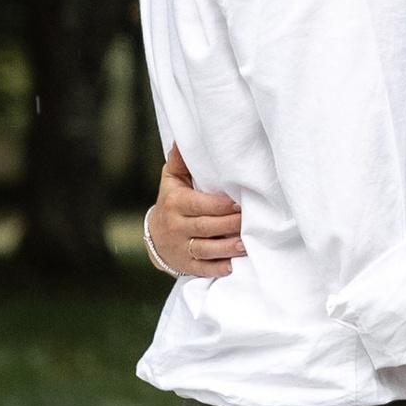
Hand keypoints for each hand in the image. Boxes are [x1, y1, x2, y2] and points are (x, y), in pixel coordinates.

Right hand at [150, 142, 244, 279]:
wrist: (154, 237)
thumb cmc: (172, 201)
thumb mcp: (172, 180)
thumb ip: (180, 161)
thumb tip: (184, 138)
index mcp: (176, 203)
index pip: (199, 205)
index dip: (220, 206)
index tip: (239, 204)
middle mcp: (177, 226)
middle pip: (206, 227)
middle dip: (229, 225)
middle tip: (250, 221)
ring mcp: (181, 247)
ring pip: (206, 249)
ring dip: (227, 248)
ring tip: (246, 244)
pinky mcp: (187, 265)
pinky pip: (203, 268)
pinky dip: (217, 268)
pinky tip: (233, 265)